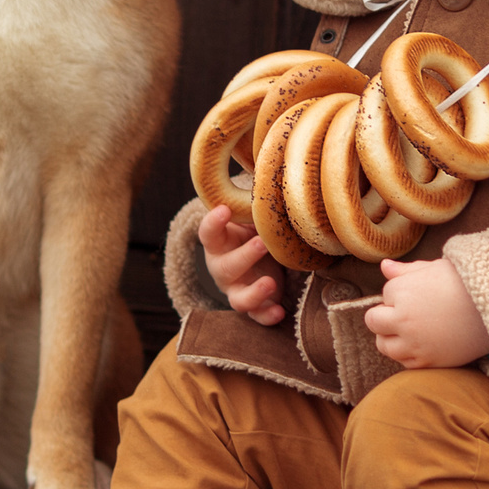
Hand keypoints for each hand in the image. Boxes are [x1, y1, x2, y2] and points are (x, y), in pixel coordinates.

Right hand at [199, 205, 286, 324]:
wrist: (262, 256)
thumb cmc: (255, 230)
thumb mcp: (254, 217)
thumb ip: (256, 204)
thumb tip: (271, 172)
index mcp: (219, 243)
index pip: (208, 233)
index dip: (213, 222)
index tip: (224, 210)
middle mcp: (223, 268)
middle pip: (225, 267)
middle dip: (244, 256)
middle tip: (262, 242)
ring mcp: (238, 289)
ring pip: (238, 299)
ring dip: (253, 292)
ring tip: (270, 283)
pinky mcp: (255, 305)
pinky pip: (257, 316)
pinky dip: (267, 315)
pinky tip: (280, 312)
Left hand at [365, 257, 488, 369]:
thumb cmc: (468, 283)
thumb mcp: (436, 268)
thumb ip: (406, 270)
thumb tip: (384, 266)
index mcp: (401, 291)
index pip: (385, 295)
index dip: (400, 294)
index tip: (420, 294)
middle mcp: (402, 319)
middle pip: (374, 322)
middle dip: (386, 317)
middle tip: (407, 314)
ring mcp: (413, 343)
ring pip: (383, 345)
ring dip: (392, 338)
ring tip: (414, 331)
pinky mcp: (427, 362)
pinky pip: (403, 362)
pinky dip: (409, 354)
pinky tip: (425, 343)